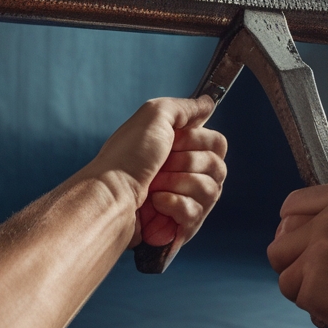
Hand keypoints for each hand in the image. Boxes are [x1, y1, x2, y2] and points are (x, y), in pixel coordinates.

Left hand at [91, 96, 226, 254]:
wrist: (110, 195)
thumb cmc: (127, 156)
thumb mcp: (155, 115)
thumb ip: (186, 107)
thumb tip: (209, 103)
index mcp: (181, 148)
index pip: (217, 143)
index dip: (198, 141)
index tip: (174, 141)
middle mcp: (186, 173)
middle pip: (218, 166)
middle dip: (187, 163)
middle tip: (161, 164)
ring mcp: (186, 200)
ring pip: (211, 190)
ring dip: (179, 183)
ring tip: (155, 186)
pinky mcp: (181, 225)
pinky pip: (198, 213)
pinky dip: (175, 205)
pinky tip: (156, 203)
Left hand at [267, 184, 327, 327]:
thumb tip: (316, 218)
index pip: (294, 205)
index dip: (293, 226)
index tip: (299, 241)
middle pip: (281, 240)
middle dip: (294, 259)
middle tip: (317, 276)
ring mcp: (320, 253)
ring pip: (285, 272)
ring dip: (305, 286)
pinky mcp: (314, 287)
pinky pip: (298, 297)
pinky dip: (316, 308)